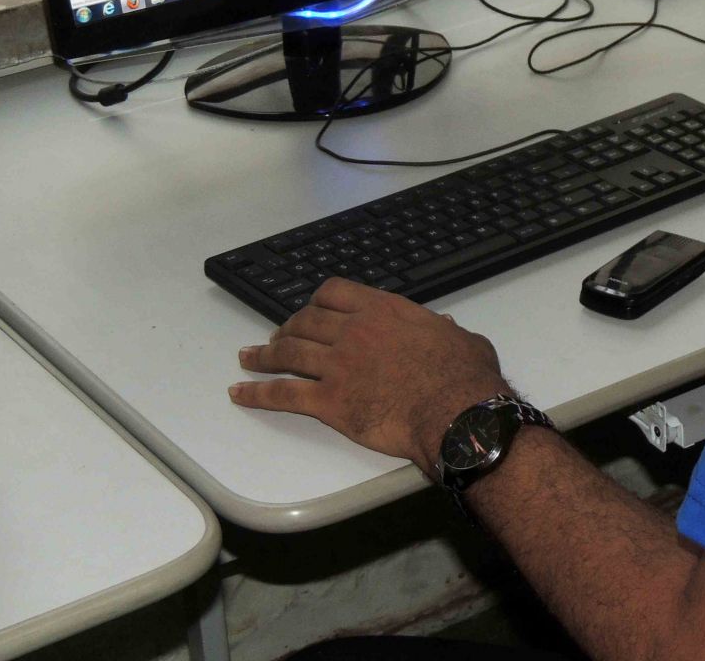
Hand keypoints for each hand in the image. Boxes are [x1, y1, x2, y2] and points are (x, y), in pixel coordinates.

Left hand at [231, 277, 511, 473]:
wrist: (453, 410)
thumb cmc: (463, 375)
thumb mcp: (463, 340)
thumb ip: (447, 331)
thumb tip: (446, 328)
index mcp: (383, 310)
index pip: (334, 293)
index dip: (315, 301)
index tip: (310, 310)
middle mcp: (353, 331)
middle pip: (305, 321)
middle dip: (286, 328)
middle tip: (277, 338)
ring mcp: (337, 365)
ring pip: (288, 353)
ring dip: (263, 355)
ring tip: (247, 358)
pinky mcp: (328, 401)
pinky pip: (283, 393)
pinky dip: (257, 392)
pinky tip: (241, 393)